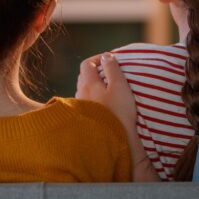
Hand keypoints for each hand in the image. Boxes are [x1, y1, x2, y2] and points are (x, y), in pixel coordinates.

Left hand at [78, 53, 161, 182]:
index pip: (87, 63)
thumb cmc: (116, 113)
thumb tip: (106, 56)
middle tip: (109, 74)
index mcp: (88, 83)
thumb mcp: (119, 87)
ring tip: (108, 91)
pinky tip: (103, 108)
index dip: (97, 59)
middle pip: (83, 77)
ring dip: (94, 87)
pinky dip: (93, 101)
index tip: (109, 60)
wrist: (107, 142)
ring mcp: (79, 108)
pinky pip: (86, 105)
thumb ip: (113, 70)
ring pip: (84, 91)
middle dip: (95, 72)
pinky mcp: (82, 120)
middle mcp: (80, 94)